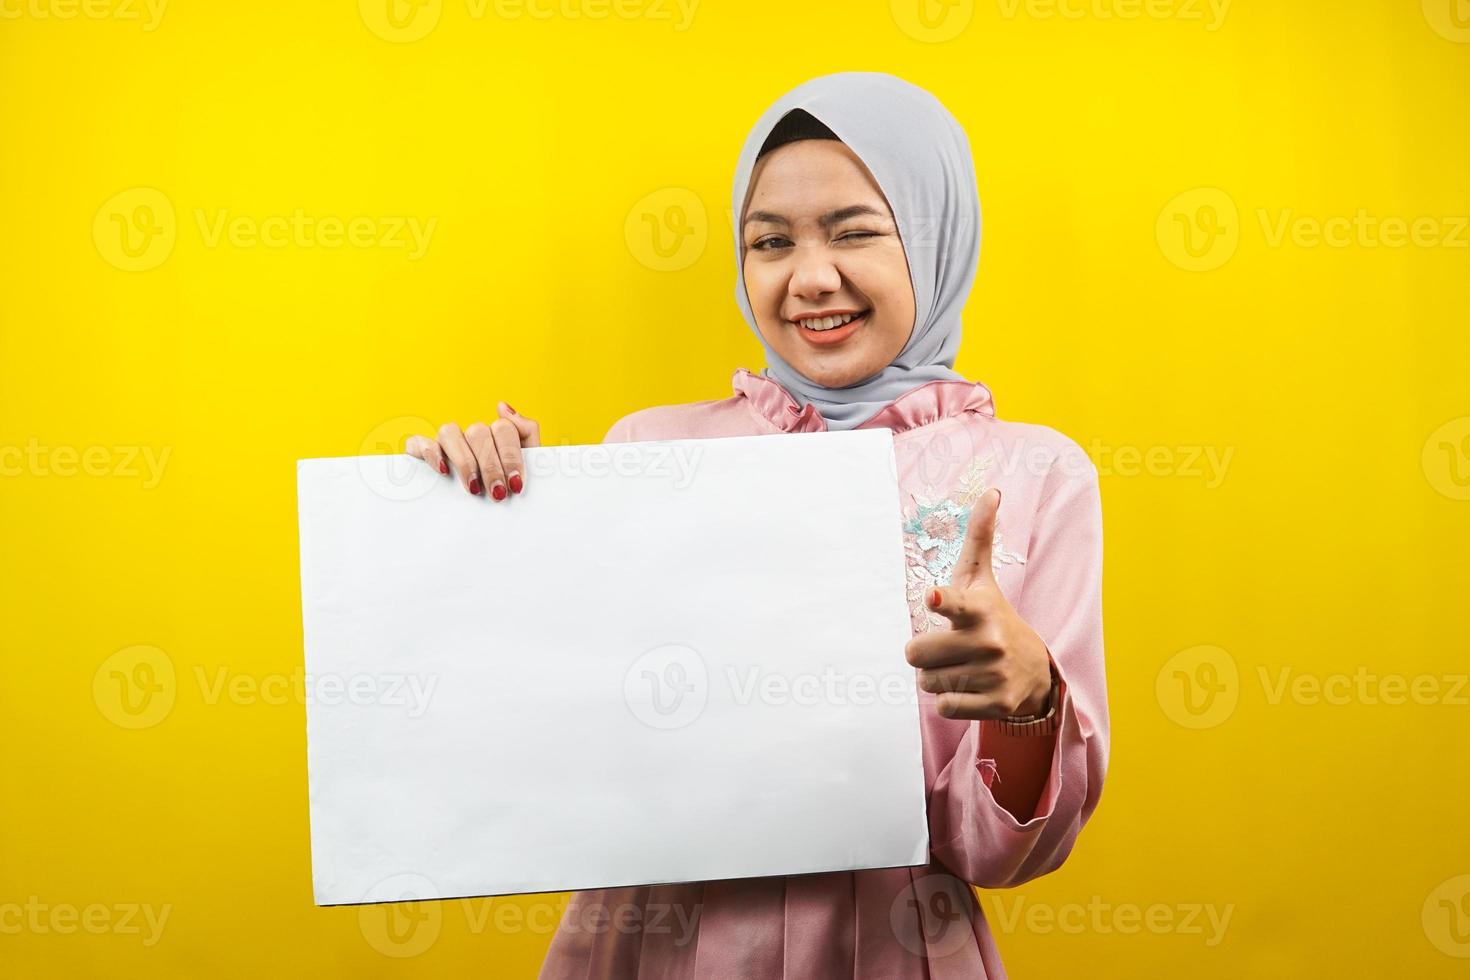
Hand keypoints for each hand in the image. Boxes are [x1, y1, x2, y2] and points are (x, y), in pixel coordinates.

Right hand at [404, 401, 539, 500]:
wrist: (485, 522)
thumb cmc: (505, 489)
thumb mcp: (525, 466)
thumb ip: (526, 432)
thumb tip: (501, 407)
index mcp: (496, 436)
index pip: (503, 428)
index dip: (511, 455)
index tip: (515, 483)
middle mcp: (470, 435)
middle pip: (478, 432)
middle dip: (490, 465)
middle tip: (498, 493)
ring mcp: (446, 443)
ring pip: (449, 431)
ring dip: (464, 461)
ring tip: (473, 488)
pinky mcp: (422, 452)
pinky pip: (419, 442)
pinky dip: (431, 453)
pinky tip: (443, 471)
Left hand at [904, 488, 1055, 720]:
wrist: (1036, 670)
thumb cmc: (994, 616)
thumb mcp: (983, 579)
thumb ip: (980, 537)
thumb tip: (991, 491)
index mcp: (978, 608)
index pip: (954, 602)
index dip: (941, 599)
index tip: (932, 596)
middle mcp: (987, 640)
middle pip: (916, 653)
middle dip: (924, 654)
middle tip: (948, 648)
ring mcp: (992, 674)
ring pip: (927, 683)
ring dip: (936, 678)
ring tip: (962, 667)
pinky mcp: (995, 704)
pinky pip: (944, 707)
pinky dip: (949, 701)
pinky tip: (970, 689)